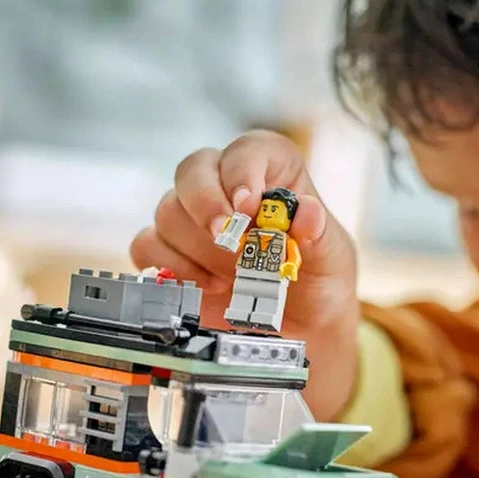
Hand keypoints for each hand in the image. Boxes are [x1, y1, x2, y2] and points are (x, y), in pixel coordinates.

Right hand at [131, 130, 360, 418]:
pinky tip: (208, 287)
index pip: (248, 151)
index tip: (247, 204)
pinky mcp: (169, 253)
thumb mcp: (330, 259)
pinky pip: (147, 247)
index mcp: (270, 172)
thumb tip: (306, 211)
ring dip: (199, 249)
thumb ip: (318, 234)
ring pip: (168, 211)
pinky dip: (174, 269)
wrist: (299, 326)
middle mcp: (224, 186)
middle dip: (205, 203)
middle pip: (192, 170)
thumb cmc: (316, 280)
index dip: (242, 171)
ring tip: (233, 277)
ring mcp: (192, 219)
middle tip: (225, 236)